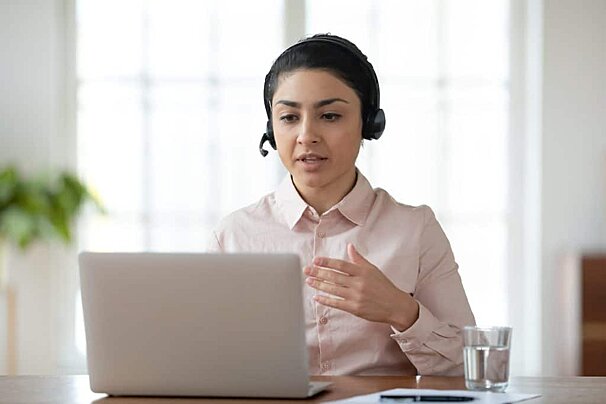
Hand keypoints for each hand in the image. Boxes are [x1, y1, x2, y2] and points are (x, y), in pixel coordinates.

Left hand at [304, 243, 418, 329]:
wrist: (395, 305)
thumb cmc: (383, 286)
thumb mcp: (373, 270)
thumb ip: (359, 259)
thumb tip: (349, 246)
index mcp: (362, 272)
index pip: (341, 265)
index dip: (327, 262)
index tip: (316, 260)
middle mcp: (358, 283)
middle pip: (334, 277)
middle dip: (318, 272)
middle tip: (306, 269)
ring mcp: (356, 296)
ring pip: (333, 289)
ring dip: (319, 285)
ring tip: (309, 280)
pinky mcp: (355, 308)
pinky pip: (336, 303)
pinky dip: (325, 300)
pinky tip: (316, 297)